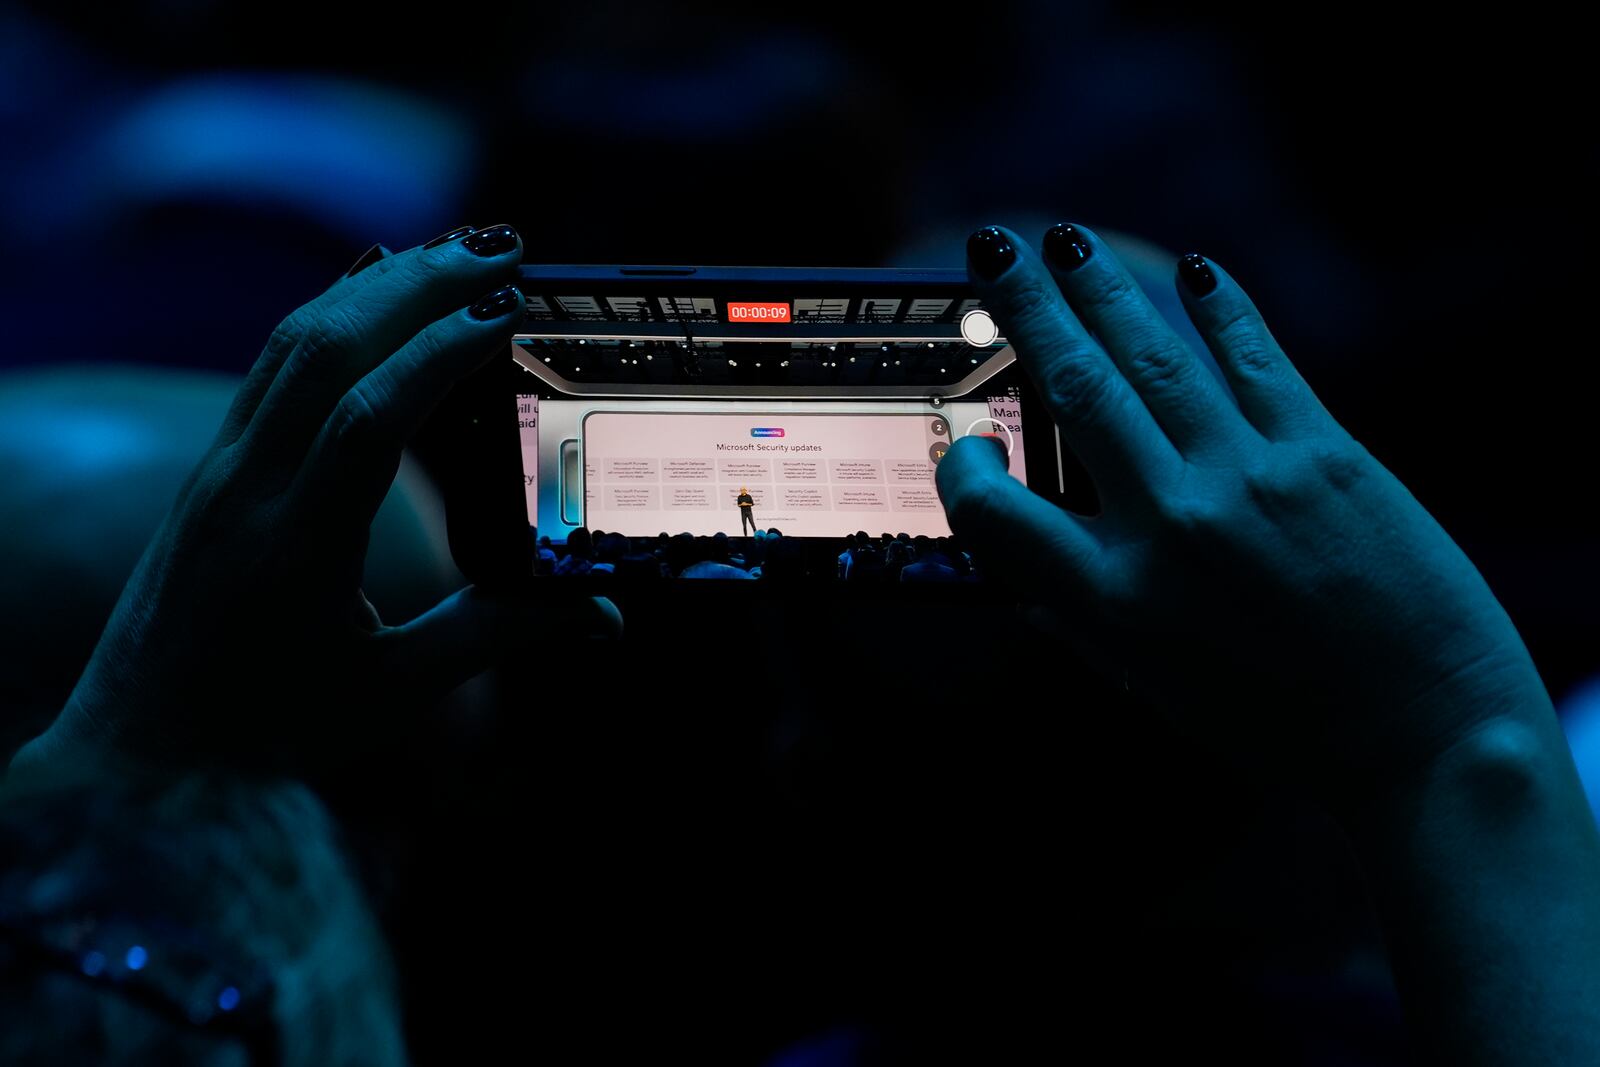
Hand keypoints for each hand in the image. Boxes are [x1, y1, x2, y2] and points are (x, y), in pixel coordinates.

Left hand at [13, 225, 618, 774]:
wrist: (140, 758)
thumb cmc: (268, 731)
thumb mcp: (393, 688)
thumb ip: (499, 635)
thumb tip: (600, 614)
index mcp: (295, 545)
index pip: (367, 417)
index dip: (439, 351)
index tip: (507, 310)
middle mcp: (244, 490)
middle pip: (324, 348)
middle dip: (416, 284)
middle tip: (500, 246)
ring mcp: (218, 472)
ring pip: (289, 343)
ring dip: (373, 285)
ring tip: (450, 249)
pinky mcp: (210, 472)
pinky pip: (267, 367)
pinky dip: (326, 314)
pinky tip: (367, 287)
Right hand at [936, 224, 1547, 804]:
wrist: (1424, 738)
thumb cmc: (1283, 727)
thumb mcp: (1156, 685)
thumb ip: (1087, 617)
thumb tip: (1032, 565)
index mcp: (1114, 601)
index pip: (995, 512)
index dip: (964, 468)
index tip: (968, 443)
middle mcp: (1170, 529)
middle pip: (1075, 391)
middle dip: (1025, 309)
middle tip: (993, 250)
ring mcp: (1248, 481)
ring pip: (1153, 359)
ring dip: (1103, 291)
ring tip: (1066, 242)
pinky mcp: (1324, 454)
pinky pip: (1257, 361)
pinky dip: (1221, 311)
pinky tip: (1196, 271)